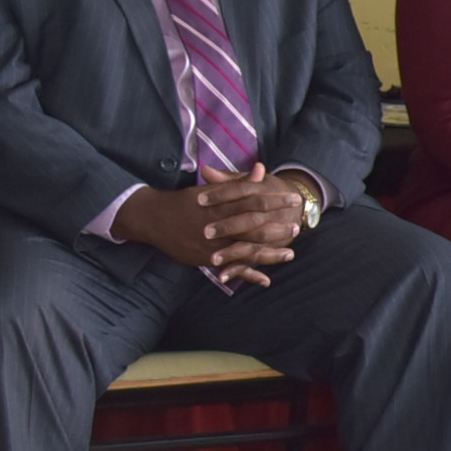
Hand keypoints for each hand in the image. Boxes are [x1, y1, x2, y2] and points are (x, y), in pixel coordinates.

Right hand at [115, 170, 301, 286]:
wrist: (153, 219)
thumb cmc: (185, 201)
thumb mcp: (210, 189)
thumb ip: (238, 182)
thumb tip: (261, 169)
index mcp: (220, 204)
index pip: (253, 200)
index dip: (275, 200)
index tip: (293, 199)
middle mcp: (217, 226)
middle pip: (253, 227)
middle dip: (277, 228)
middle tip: (297, 227)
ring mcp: (212, 245)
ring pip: (245, 250)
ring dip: (269, 254)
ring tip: (290, 253)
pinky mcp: (205, 259)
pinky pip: (231, 269)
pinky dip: (248, 275)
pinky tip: (266, 280)